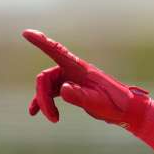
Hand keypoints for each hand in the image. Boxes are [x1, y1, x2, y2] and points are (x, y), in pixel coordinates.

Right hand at [22, 29, 147, 128]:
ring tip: (54, 119)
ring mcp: (70, 79)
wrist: (127, 111)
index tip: (26, 33)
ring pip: (46, 87)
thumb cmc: (116, 105)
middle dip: (43, 97)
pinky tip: (34, 112)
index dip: (41, 43)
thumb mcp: (99, 102)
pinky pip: (51, 93)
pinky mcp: (70, 89)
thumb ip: (80, 96)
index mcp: (80, 69)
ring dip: (44, 102)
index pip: (57, 52)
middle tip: (53, 118)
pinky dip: (43, 102)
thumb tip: (62, 89)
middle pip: (45, 78)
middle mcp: (72, 71)